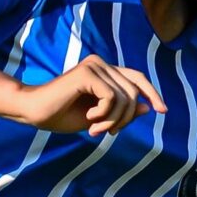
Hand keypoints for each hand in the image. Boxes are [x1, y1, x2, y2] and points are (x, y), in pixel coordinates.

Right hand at [14, 56, 165, 137]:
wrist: (33, 111)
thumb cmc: (61, 115)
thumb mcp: (99, 118)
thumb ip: (121, 111)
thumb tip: (147, 107)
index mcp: (104, 71)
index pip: (137, 79)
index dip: (152, 93)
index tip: (163, 111)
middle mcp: (101, 63)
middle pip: (133, 92)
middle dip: (126, 118)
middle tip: (109, 132)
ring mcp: (94, 65)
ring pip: (124, 97)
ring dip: (113, 120)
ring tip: (96, 129)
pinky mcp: (86, 72)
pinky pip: (111, 97)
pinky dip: (104, 114)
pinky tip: (88, 119)